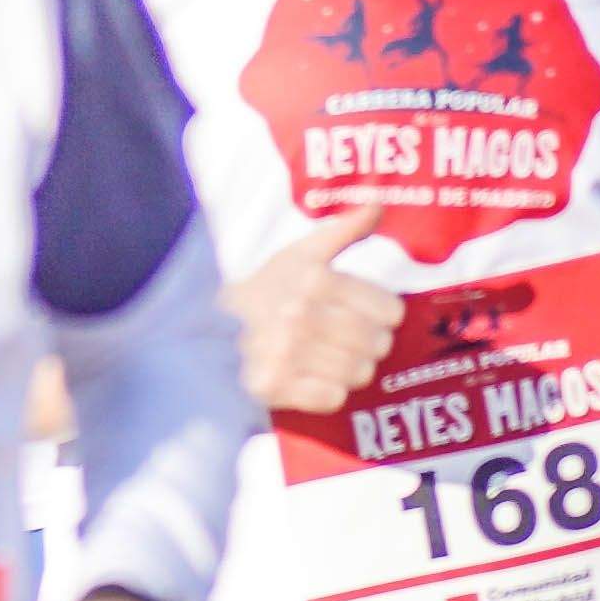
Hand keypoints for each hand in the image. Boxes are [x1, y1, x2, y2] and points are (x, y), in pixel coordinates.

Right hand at [230, 207, 404, 414]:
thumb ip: (344, 230)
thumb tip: (378, 202)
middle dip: (369, 343)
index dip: (382, 314)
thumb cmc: (266, 289)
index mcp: (314, 279)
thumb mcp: (301, 253)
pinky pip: (333, 398)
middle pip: (377, 344)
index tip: (365, 314)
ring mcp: (286, 353)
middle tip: (347, 338)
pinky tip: (310, 376)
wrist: (210, 327)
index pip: (389, 311)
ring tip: (329, 357)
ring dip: (349, 368)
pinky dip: (326, 391)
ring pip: (359, 373)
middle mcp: (300, 315)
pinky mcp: (274, 386)